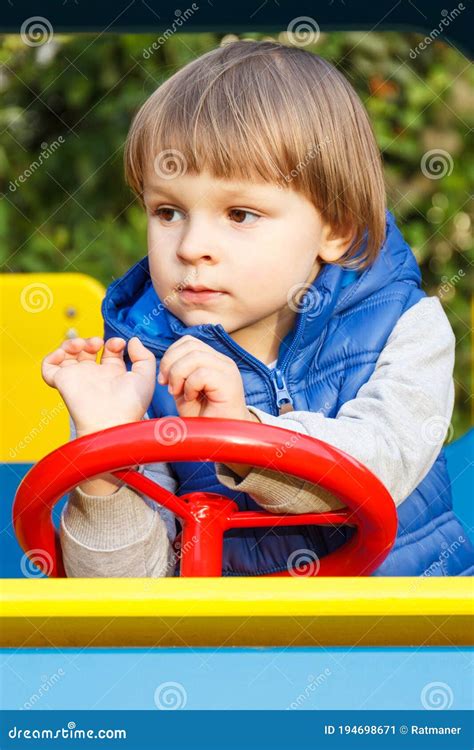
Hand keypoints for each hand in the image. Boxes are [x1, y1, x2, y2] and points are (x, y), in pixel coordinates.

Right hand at [41, 336, 155, 435]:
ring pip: (68, 355)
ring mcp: (78, 378)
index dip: (113, 343)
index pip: (110, 352)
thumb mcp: (145, 377)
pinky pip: (48, 367)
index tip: (119, 344)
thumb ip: (143, 356)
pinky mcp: (62, 381)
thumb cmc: (130, 405)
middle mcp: (95, 376)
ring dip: (73, 343)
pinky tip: (66, 353)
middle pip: (88, 351)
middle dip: (93, 340)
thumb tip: (132, 340)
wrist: (110, 422)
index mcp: (114, 375)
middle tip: (99, 343)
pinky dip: (52, 356)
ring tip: (84, 345)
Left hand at [158, 335, 259, 477]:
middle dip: (170, 364)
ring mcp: (228, 370)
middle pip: (189, 345)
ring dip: (179, 375)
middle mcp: (222, 361)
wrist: (222, 439)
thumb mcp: (184, 390)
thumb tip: (162, 360)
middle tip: (167, 386)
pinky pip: (202, 374)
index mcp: (212, 359)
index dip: (170, 355)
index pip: (188, 342)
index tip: (163, 379)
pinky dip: (190, 386)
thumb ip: (177, 373)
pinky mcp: (230, 383)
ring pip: (195, 356)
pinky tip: (191, 398)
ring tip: (179, 393)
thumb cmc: (203, 417)